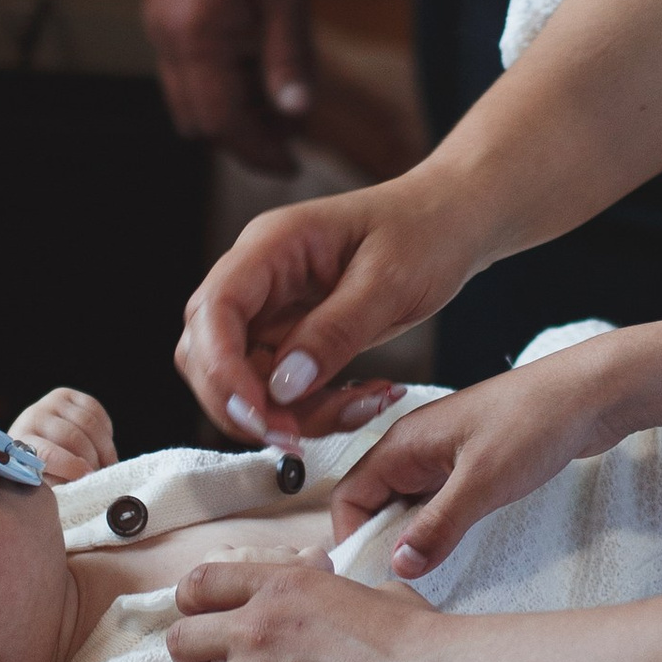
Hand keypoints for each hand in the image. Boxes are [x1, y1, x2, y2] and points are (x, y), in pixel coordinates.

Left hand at [9, 387, 115, 482]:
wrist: (36, 443)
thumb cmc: (40, 471)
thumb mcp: (44, 485)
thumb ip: (59, 487)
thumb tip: (82, 485)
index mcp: (20, 443)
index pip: (47, 452)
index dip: (70, 465)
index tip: (88, 476)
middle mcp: (32, 417)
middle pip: (71, 435)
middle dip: (91, 457)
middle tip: (100, 475)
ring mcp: (49, 402)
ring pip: (88, 422)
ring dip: (103, 446)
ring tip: (106, 463)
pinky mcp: (66, 394)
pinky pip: (95, 409)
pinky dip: (104, 429)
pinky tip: (102, 445)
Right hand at [142, 0, 317, 169]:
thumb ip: (289, 53)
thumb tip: (294, 112)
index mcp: (194, 34)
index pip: (221, 121)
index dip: (258, 150)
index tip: (294, 164)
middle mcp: (165, 31)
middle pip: (195, 117)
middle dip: (240, 136)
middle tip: (291, 141)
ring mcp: (159, 14)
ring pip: (186, 90)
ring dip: (228, 106)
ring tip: (279, 102)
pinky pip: (183, 59)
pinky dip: (216, 75)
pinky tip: (256, 59)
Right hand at [177, 173, 472, 442]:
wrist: (453, 222)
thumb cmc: (425, 231)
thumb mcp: (389, 280)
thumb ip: (336, 332)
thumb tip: (283, 387)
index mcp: (271, 245)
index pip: (215, 308)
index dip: (222, 368)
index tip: (258, 414)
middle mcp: (260, 279)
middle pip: (209, 352)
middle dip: (245, 404)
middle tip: (296, 438)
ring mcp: (273, 310)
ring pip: (246, 382)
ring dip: (292, 414)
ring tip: (360, 407)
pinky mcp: (294, 338)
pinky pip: (283, 390)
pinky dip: (316, 410)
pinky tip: (365, 399)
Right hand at [326, 349, 621, 574]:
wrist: (591, 393)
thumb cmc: (536, 422)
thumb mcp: (484, 481)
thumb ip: (438, 526)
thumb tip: (399, 565)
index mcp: (404, 442)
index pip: (349, 495)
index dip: (352, 538)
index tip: (373, 576)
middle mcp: (415, 446)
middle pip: (374, 502)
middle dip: (382, 541)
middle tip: (406, 581)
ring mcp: (443, 454)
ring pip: (408, 504)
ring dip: (415, 535)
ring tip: (432, 569)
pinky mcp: (471, 463)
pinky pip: (438, 501)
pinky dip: (440, 526)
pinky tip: (457, 546)